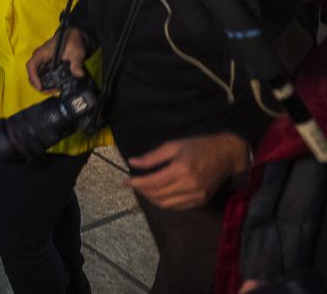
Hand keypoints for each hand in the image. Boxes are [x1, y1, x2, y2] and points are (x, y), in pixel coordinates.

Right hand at [26, 29, 86, 91]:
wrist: (75, 35)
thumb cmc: (72, 41)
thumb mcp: (76, 52)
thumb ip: (76, 64)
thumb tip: (79, 75)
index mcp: (42, 53)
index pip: (31, 66)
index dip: (34, 78)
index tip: (41, 87)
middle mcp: (39, 57)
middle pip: (32, 73)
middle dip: (38, 84)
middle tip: (51, 91)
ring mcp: (42, 60)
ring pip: (36, 74)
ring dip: (43, 83)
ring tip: (55, 89)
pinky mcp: (47, 63)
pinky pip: (42, 73)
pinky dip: (46, 80)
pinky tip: (55, 85)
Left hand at [126, 133, 250, 209]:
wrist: (228, 155)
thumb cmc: (199, 146)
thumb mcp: (174, 145)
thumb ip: (152, 157)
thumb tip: (132, 162)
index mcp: (182, 169)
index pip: (153, 182)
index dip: (137, 183)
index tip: (126, 181)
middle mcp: (189, 185)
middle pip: (158, 195)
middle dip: (142, 191)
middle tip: (134, 184)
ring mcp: (197, 195)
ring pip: (166, 204)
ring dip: (152, 198)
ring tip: (144, 189)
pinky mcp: (201, 201)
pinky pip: (177, 207)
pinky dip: (165, 202)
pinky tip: (159, 194)